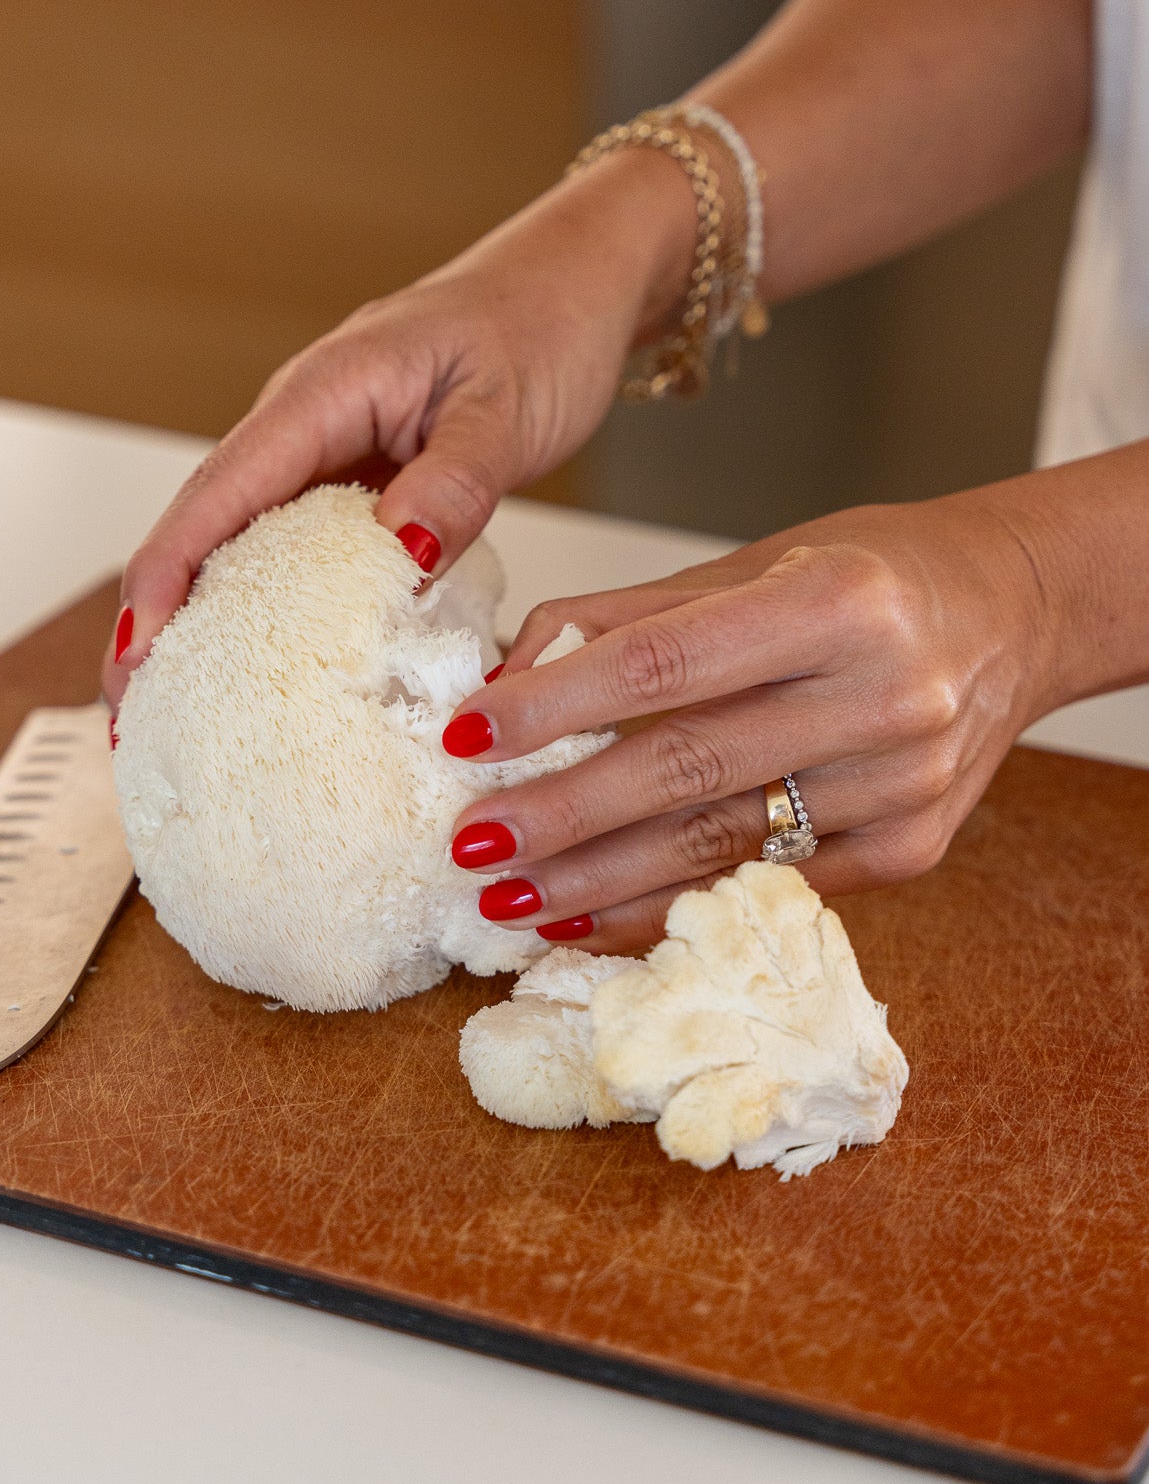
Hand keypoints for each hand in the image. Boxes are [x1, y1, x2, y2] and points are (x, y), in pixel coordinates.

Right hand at [102, 149, 696, 705]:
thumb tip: (400, 560)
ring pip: (239, 540)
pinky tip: (268, 667)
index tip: (137, 651)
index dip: (167, 572)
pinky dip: (269, 607)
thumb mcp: (507, 410)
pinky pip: (294, 546)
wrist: (573, 281)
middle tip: (134, 714)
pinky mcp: (354, 474)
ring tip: (179, 712)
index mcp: (325, 390)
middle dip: (157, 617)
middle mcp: (303, 419)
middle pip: (202, 523)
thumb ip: (453, 484)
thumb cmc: (543, 325)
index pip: (221, 488)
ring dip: (202, 619)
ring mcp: (323, 447)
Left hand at [442, 491, 1062, 951]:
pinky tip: (597, 918)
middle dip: (562, 814)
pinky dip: (674, 905)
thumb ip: (628, 618)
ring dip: (601, 881)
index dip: (555, 706)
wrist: (1016, 614)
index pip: (664, 664)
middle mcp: (883, 696)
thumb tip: (506, 678)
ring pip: (721, 844)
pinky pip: (767, 884)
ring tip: (513, 896)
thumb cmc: (867, 576)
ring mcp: (905, 783)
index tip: (467, 736)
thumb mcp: (751, 565)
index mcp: (838, 601)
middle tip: (471, 844)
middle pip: (685, 768)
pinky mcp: (914, 848)